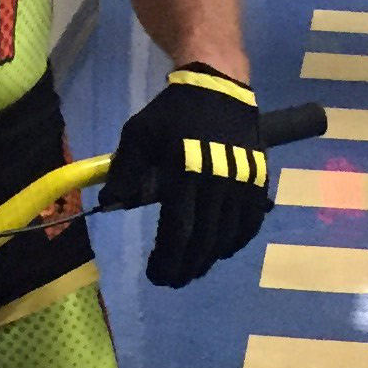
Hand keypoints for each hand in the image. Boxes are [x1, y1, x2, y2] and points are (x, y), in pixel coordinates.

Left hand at [100, 67, 269, 285]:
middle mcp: (217, 183)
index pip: (178, 231)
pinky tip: (220, 250)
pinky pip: (250, 223)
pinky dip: (235, 243)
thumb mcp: (138, 134)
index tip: (154, 274)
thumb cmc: (173, 113)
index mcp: (185, 172)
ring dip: (209, 260)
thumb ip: (124, 170)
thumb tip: (108, 203)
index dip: (167, 259)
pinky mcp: (258, 181)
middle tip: (172, 280)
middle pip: (204, 241)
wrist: (219, 86)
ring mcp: (242, 183)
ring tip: (192, 269)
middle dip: (186, 267)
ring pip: (228, 237)